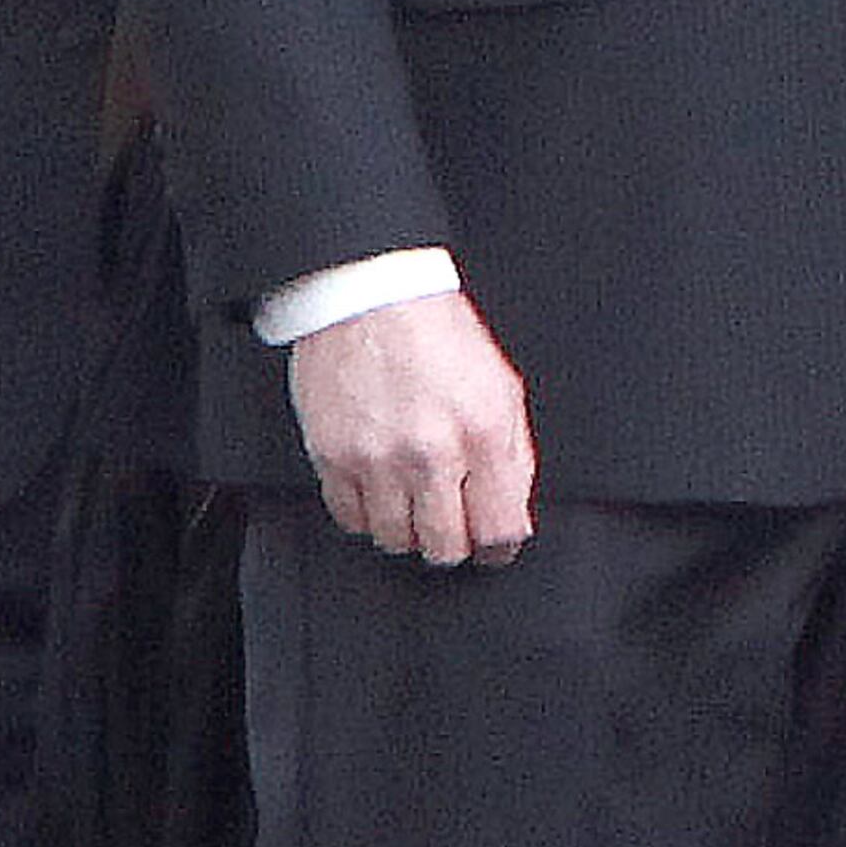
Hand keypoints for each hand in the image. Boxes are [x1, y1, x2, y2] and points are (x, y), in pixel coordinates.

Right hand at [285, 286, 536, 563]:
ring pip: (395, 540)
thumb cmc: (437, 335)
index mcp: (482, 433)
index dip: (498, 548)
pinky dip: (367, 513)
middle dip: (452, 542)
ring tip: (412, 498)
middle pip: (444, 548)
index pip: (498, 531)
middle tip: (450, 520)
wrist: (371, 298)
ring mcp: (377, 459)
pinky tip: (380, 488)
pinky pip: (350, 518)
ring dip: (407, 528)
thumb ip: (513, 457)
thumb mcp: (504, 389)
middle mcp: (430, 452)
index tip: (492, 546)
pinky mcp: (332, 456)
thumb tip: (512, 513)